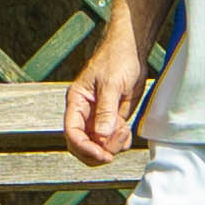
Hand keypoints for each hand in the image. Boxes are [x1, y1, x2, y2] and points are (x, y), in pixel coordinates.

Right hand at [64, 24, 146, 166]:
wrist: (132, 50)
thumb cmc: (117, 59)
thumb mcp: (111, 84)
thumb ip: (106, 110)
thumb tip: (101, 136)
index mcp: (77, 102)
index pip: (72, 133)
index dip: (84, 148)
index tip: (101, 155)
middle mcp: (85, 113)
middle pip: (82, 145)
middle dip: (97, 152)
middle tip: (113, 151)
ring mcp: (99, 118)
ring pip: (99, 145)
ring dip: (112, 146)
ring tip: (124, 129)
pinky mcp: (114, 119)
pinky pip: (114, 140)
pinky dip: (121, 142)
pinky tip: (127, 129)